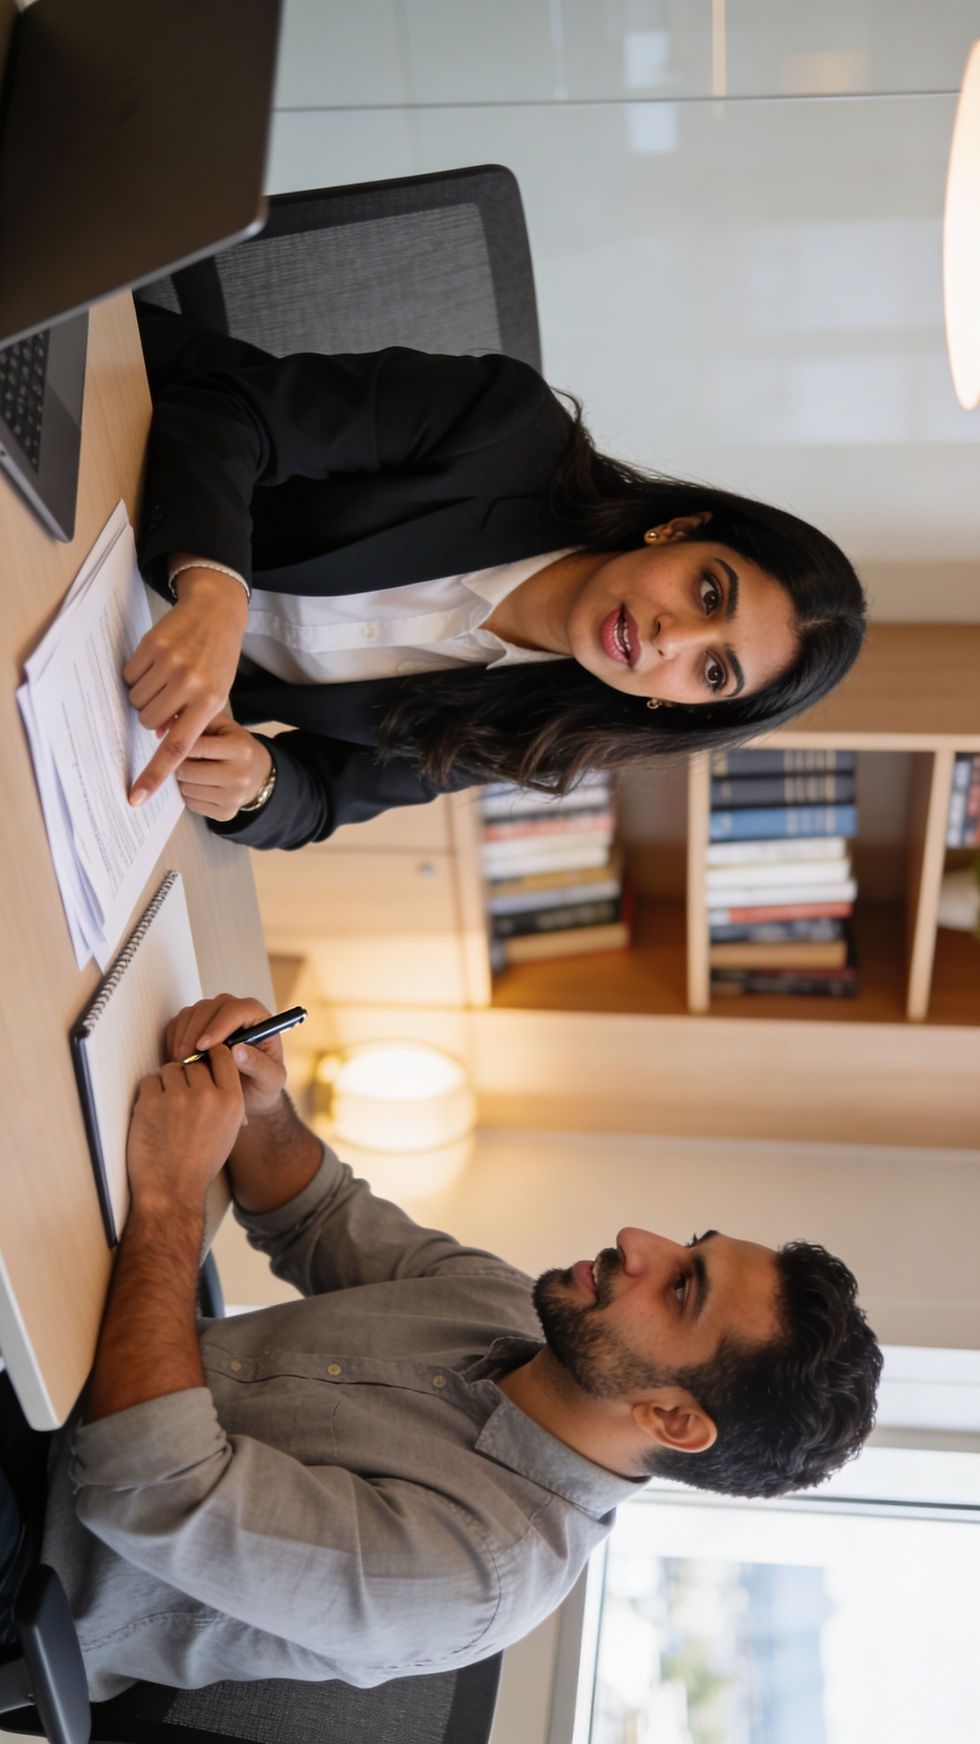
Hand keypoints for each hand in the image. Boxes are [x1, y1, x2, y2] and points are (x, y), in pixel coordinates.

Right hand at [124, 568, 248, 806]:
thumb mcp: (215, 692)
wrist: (215, 612)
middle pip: (149, 722)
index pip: (178, 748)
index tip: (137, 796)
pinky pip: (129, 676)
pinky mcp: (153, 646)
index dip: (156, 774)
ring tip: (165, 677)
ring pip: (136, 700)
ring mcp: (171, 663)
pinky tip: (156, 663)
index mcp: (210, 702)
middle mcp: (190, 684)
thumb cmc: (216, 659)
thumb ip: (192, 719)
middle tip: (170, 697)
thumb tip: (162, 735)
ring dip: (145, 695)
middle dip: (154, 715)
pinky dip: (137, 675)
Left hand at [127, 1044, 244, 1209]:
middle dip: (186, 1077)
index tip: (203, 1061)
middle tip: (180, 1101)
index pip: (223, 1055)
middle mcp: (208, 1096)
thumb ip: (224, 1096)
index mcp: (232, 1101)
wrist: (171, 1191)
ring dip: (166, 1084)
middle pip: (193, 1063)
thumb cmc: (198, 1163)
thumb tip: (210, 1067)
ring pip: (170, 1069)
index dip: (211, 1055)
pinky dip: (149, 1094)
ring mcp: (179, 1098)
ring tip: (167, 1110)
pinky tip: (153, 1115)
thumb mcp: (228, 1129)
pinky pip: (149, 1081)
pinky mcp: (151, 1103)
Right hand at [166, 994, 287, 1117]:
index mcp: (256, 1016)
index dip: (217, 1026)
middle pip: (209, 1008)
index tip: (204, 1046)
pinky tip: (180, 1061)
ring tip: (184, 1064)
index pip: (235, 1010)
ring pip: (191, 1014)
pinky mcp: (196, 1022)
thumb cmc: (262, 1082)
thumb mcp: (270, 1079)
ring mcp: (213, 1014)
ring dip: (183, 1038)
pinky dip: (175, 1040)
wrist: (247, 1091)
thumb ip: (258, 1065)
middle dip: (195, 1033)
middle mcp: (234, 1010)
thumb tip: (239, 1051)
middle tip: (187, 1059)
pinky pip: (180, 1022)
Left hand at [176, 715, 272, 820]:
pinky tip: (201, 785)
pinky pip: (191, 803)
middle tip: (186, 758)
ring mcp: (233, 797)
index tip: (172, 741)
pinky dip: (190, 794)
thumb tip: (166, 724)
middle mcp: (239, 774)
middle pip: (186, 770)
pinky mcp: (226, 813)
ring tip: (195, 771)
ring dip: (183, 779)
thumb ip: (198, 720)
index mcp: (239, 748)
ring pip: (186, 788)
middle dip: (179, 763)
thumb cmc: (236, 747)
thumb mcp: (224, 726)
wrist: (259, 774)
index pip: (194, 746)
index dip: (177, 743)